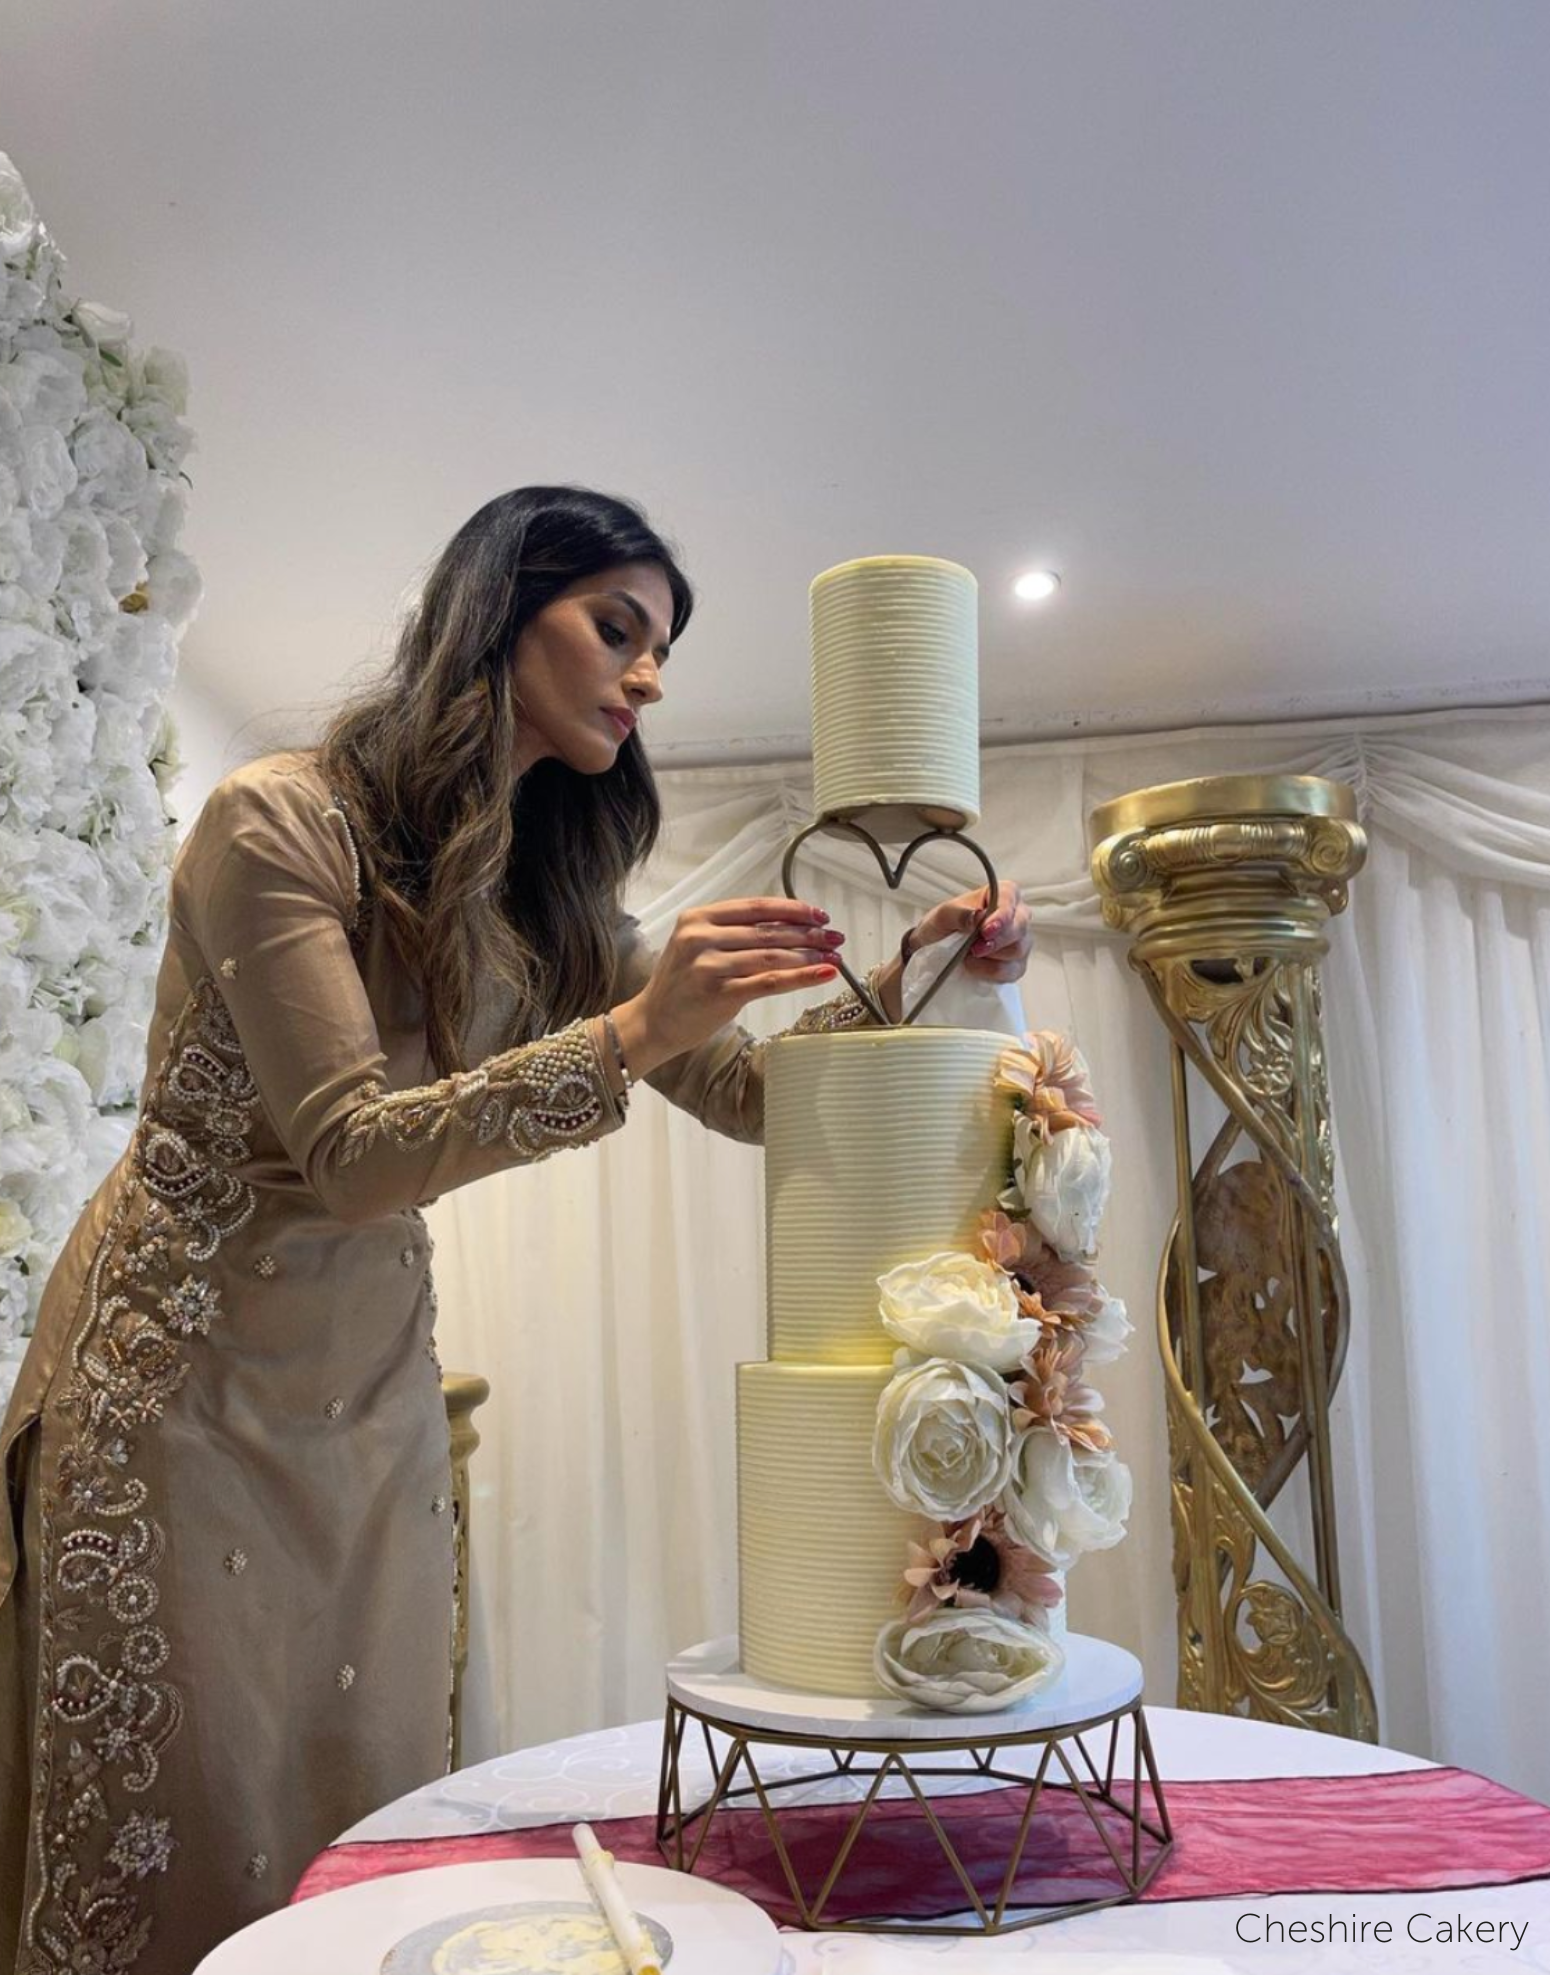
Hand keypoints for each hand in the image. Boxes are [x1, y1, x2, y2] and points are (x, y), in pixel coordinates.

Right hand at [611, 897, 841, 1075]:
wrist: (653, 1022)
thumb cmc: (681, 985)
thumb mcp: (698, 946)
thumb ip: (734, 934)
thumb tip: (791, 929)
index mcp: (698, 918)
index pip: (756, 907)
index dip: (792, 910)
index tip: (819, 915)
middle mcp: (701, 937)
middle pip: (768, 931)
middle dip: (809, 934)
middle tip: (836, 937)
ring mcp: (709, 965)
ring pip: (772, 955)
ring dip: (809, 955)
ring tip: (834, 957)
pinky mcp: (719, 993)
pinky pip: (770, 982)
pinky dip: (801, 976)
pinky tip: (823, 973)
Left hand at [910, 880, 1031, 983]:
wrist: (938, 948)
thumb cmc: (944, 926)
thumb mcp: (943, 916)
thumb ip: (959, 914)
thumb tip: (978, 916)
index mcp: (1003, 894)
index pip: (1009, 899)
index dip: (1001, 916)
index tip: (986, 930)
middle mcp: (1017, 915)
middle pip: (1020, 928)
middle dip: (997, 941)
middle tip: (974, 949)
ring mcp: (1020, 941)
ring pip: (1018, 950)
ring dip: (991, 957)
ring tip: (969, 955)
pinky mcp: (1016, 964)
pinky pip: (1012, 971)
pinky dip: (990, 972)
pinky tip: (975, 966)